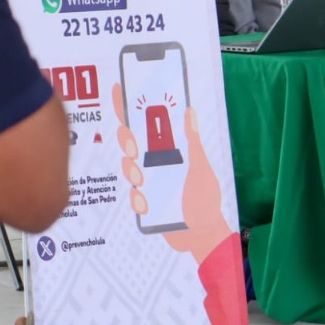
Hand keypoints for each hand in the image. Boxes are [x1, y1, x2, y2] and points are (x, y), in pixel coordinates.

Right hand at [112, 83, 230, 263]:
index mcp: (167, 150)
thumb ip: (192, 142)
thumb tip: (189, 111)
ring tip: (142, 178)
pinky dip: (138, 198)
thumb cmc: (204, 198)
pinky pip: (133, 196)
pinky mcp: (144, 203)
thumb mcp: (200, 167)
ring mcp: (147, 183)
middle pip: (130, 143)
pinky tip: (147, 203)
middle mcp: (154, 163)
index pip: (146, 124)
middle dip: (127, 141)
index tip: (120, 90)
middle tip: (134, 148)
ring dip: (131, 170)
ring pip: (128, 168)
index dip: (131, 107)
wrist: (202, 234)